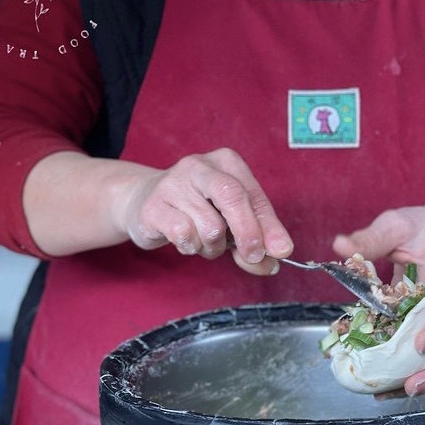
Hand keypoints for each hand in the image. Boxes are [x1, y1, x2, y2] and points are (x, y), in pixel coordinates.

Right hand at [121, 148, 292, 273]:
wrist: (143, 201)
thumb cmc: (198, 209)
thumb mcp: (232, 218)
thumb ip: (255, 238)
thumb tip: (274, 262)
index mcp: (226, 162)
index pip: (254, 195)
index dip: (270, 226)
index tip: (281, 251)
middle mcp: (199, 166)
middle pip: (233, 197)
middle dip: (249, 232)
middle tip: (254, 256)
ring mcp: (173, 183)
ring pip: (210, 226)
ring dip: (214, 247)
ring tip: (205, 241)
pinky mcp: (153, 205)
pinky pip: (184, 235)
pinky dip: (191, 247)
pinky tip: (185, 240)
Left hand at [333, 206, 424, 394]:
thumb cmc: (421, 231)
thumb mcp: (397, 225)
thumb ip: (372, 237)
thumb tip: (340, 246)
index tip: (421, 343)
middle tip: (412, 385)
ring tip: (397, 392)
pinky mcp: (424, 333)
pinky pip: (423, 360)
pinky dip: (406, 376)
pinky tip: (383, 388)